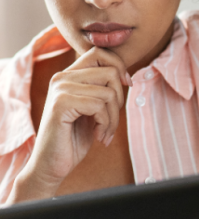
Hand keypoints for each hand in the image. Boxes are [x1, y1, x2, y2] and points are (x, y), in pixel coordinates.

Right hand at [12, 47, 131, 200]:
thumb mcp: (92, 107)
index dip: (119, 67)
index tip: (126, 85)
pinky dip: (106, 124)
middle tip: (112, 120)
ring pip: (108, 92)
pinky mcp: (61, 103)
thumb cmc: (74, 137)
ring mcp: (60, 89)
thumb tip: (125, 76)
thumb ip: (102, 88)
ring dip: (113, 117)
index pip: (100, 53)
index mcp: (70, 75)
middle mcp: (62, 77)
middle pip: (110, 72)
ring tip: (105, 132)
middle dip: (120, 99)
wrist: (51, 165)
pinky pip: (99, 106)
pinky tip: (98, 136)